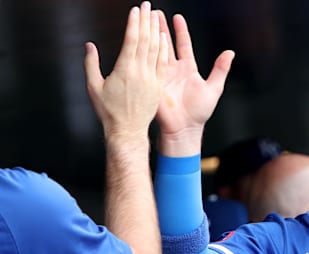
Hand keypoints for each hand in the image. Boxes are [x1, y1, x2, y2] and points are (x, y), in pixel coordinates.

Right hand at [84, 1, 167, 143]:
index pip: (132, 39)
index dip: (134, 23)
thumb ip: (91, 64)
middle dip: (146, 21)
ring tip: (156, 15)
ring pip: (156, 49)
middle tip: (148, 5)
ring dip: (156, 30)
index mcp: (124, 69)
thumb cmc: (108, 111)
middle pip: (146, 40)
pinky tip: (163, 38)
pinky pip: (162, 63)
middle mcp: (140, 71)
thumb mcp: (93, 87)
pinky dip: (163, 49)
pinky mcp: (158, 86)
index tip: (136, 10)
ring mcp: (151, 78)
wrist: (127, 131)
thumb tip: (89, 45)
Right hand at [155, 12, 234, 155]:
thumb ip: (221, 69)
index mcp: (188, 69)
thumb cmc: (199, 112)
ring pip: (155, 49)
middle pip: (166, 43)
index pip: (183, 45)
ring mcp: (162, 74)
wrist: (185, 128)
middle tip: (155, 12)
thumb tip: (230, 53)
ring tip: (147, 19)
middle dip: (160, 27)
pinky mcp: (153, 82)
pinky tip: (142, 38)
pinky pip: (149, 63)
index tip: (177, 17)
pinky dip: (146, 50)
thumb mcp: (214, 88)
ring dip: (151, 34)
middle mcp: (174, 69)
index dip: (180, 31)